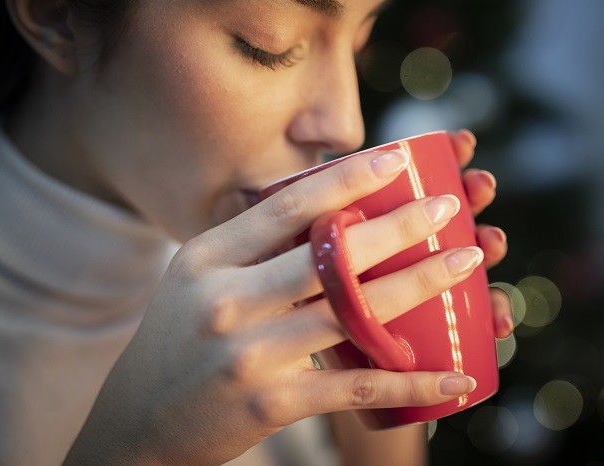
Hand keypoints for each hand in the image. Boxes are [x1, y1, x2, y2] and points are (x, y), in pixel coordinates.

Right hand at [65, 140, 506, 465]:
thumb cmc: (174, 343)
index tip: (395, 159)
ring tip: (467, 264)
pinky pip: (354, 387)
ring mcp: (247, 352)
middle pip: (327, 254)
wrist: (137, 426)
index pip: (284, 208)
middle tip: (447, 208)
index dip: (345, 180)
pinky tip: (453, 376)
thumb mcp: (194, 280)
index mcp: (206, 259)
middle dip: (397, 226)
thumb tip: (318, 209)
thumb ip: (247, 247)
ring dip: (419, 286)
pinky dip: (410, 382)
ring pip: (351, 312)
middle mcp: (224, 299)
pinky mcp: (269, 402)